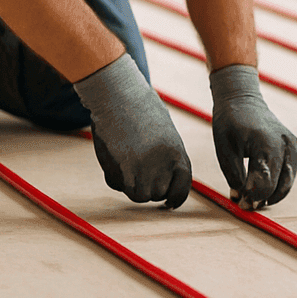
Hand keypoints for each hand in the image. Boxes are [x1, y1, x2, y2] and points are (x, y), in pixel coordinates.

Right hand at [74, 53, 192, 207]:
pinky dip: (114, 176)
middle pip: (156, 195)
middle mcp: (162, 165)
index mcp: (178, 154)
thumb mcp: (165, 134)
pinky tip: (115, 154)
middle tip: (139, 168)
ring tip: (127, 159)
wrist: (118, 94)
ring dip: (130, 184)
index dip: (174, 199)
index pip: (181, 190)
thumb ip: (167, 159)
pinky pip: (117, 185)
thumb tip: (162, 184)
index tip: (168, 202)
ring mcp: (141, 169)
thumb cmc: (141, 109)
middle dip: (148, 188)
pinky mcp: (119, 169)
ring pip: (136, 195)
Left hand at [210, 65, 296, 208]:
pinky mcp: (295, 146)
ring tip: (254, 197)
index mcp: (266, 144)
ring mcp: (293, 145)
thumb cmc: (230, 123)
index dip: (252, 198)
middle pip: (278, 185)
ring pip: (288, 182)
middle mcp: (285, 145)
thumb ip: (234, 175)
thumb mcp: (224, 149)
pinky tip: (264, 186)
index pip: (264, 183)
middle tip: (245, 204)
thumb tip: (240, 197)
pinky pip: (290, 173)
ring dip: (272, 194)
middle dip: (261, 198)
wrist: (243, 100)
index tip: (240, 204)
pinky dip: (279, 183)